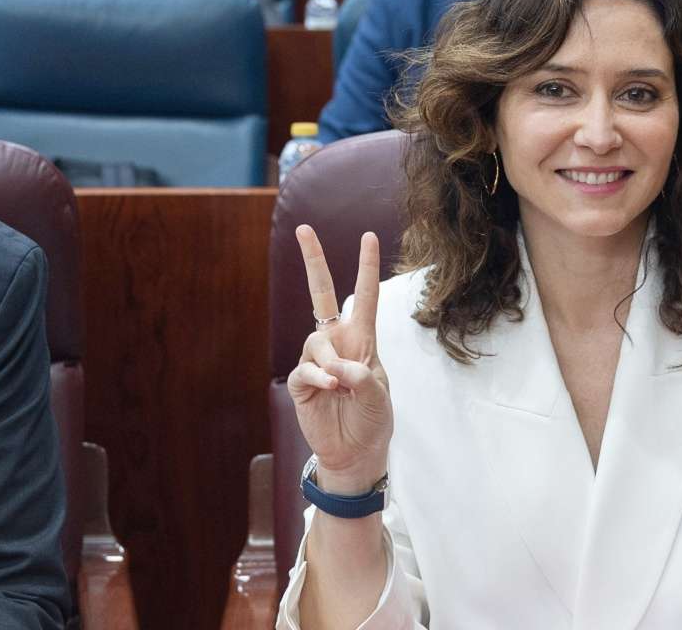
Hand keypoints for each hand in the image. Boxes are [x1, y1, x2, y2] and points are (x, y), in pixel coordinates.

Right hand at [287, 226, 391, 494]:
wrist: (355, 453)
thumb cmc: (373, 420)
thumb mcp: (380, 396)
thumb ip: (364, 376)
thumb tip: (339, 367)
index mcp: (362, 340)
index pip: (364, 296)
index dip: (365, 267)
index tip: (368, 236)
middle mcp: (337, 344)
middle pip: (321, 294)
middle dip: (314, 261)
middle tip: (304, 229)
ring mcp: (317, 361)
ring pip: (314, 341)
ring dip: (329, 361)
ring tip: (342, 384)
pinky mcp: (301, 383)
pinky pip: (304, 369)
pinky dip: (318, 376)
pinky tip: (331, 387)